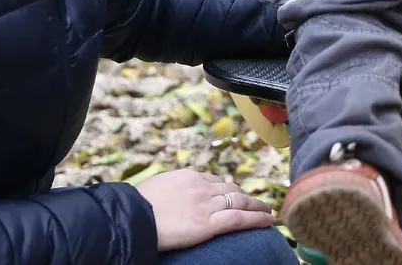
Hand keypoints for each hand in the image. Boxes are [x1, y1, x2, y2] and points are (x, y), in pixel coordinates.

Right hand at [136, 168, 274, 251]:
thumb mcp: (156, 187)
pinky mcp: (208, 224)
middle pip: (230, 188)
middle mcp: (202, 187)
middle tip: (254, 201)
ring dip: (256, 205)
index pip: (214, 180)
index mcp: (189, 176)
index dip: (225, 188)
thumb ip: (171, 189)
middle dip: (244, 195)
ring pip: (240, 201)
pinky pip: (239, 219)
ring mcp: (207, 204)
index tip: (232, 193)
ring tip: (266, 210)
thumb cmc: (137, 205)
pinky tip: (268, 219)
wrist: (133, 216)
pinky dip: (256, 218)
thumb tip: (171, 194)